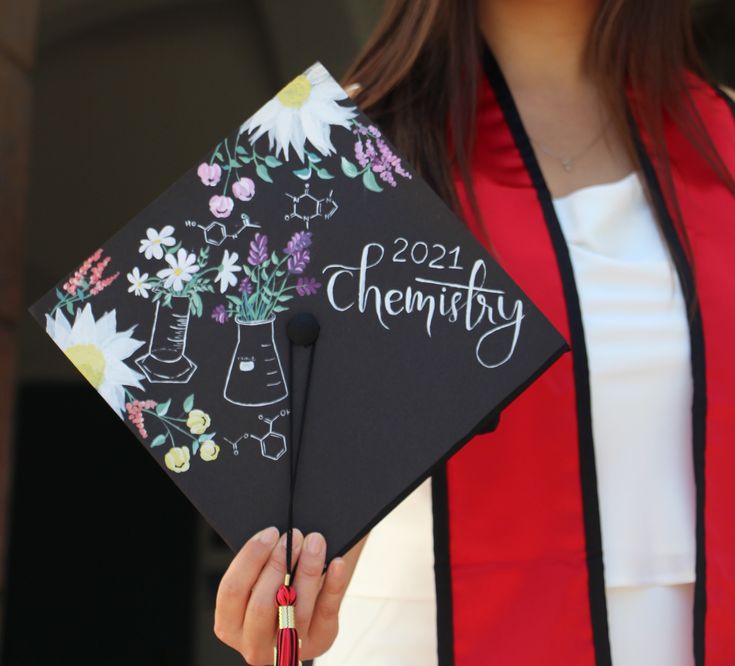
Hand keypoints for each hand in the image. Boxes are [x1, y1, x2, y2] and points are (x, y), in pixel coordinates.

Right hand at [214, 527, 349, 664]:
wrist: (304, 609)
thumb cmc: (274, 587)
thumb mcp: (256, 581)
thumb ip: (258, 566)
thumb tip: (273, 536)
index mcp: (229, 625)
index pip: (232, 590)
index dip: (250, 557)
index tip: (270, 532)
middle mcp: (253, 644)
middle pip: (261, 603)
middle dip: (279, 563)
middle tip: (295, 535)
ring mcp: (286, 647)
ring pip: (296, 609)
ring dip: (308, 569)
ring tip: (315, 542)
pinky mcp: (318, 641)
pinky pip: (326, 612)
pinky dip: (333, 585)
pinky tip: (336, 563)